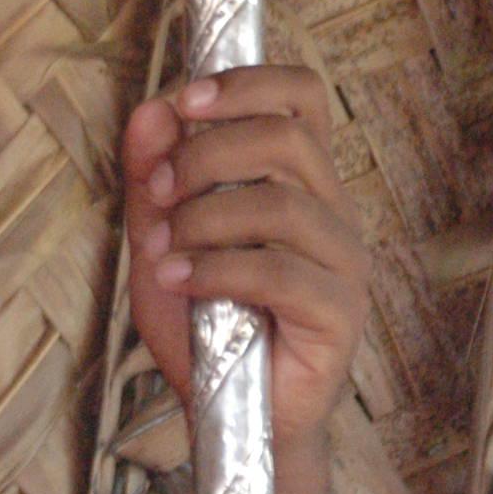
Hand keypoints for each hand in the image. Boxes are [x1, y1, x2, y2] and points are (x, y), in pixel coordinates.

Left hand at [120, 65, 367, 452]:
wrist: (226, 411)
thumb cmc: (202, 321)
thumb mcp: (160, 238)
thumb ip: (153, 176)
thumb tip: (151, 111)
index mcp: (297, 179)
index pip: (301, 98)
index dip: (248, 82)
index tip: (185, 99)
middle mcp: (330, 211)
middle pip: (287, 139)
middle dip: (205, 154)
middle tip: (158, 190)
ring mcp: (342, 263)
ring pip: (282, 203)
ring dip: (204, 217)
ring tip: (163, 249)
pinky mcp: (338, 314)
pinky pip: (279, 271)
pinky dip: (215, 268)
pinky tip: (178, 278)